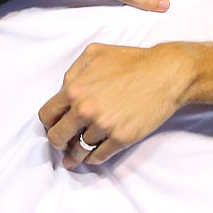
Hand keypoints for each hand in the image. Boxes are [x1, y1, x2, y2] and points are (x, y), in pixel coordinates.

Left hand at [38, 42, 193, 168]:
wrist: (165, 73)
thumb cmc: (132, 61)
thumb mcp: (94, 54)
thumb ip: (73, 72)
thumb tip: (63, 90)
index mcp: (75, 88)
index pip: (47, 115)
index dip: (50, 122)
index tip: (55, 125)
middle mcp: (85, 109)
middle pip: (58, 137)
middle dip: (58, 141)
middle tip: (63, 143)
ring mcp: (103, 126)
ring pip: (78, 150)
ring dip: (76, 154)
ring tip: (75, 157)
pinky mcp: (121, 138)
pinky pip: (98, 157)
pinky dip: (93, 159)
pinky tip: (91, 157)